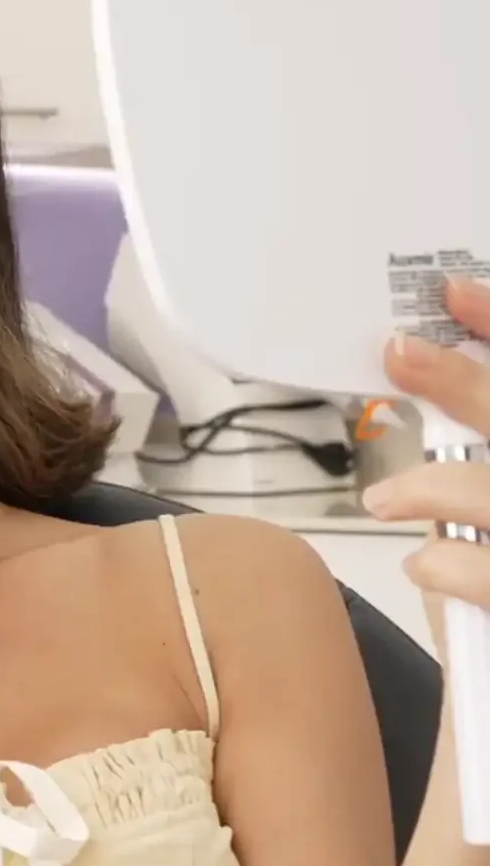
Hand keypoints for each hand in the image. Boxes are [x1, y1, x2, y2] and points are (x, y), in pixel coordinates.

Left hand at [363, 278, 489, 629]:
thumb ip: (471, 480)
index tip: (457, 293)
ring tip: (387, 500)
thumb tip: (431, 411)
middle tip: (400, 350)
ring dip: (434, 484)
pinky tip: (426, 563)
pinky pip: (489, 572)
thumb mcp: (482, 525)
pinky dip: (447, 561)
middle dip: (468, 382)